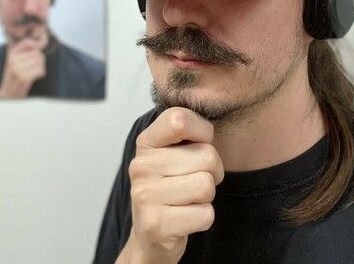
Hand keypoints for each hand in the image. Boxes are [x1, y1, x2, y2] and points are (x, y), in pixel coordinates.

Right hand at [0, 38, 45, 97]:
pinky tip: (37, 76)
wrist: (8, 94)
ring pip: (39, 61)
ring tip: (37, 72)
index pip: (27, 43)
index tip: (36, 53)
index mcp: (11, 55)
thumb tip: (36, 43)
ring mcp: (18, 69)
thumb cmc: (14, 77)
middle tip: (37, 66)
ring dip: (41, 67)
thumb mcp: (15, 61)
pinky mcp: (24, 78)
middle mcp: (13, 61)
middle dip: (40, 60)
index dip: (35, 47)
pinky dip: (41, 73)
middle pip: (36, 53)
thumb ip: (23, 51)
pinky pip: (40, 70)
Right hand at [117, 107, 223, 263]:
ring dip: (207, 196)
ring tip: (189, 198)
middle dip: (212, 171)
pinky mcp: (155, 224)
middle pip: (207, 156)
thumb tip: (211, 123)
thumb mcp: (173, 151)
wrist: (150, 235)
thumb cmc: (171, 184)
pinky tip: (185, 217)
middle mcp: (141, 165)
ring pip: (207, 185)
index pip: (180, 118)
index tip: (199, 143)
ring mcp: (144, 195)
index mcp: (146, 141)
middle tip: (194, 179)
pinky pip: (205, 214)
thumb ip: (189, 131)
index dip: (203, 131)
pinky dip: (203, 217)